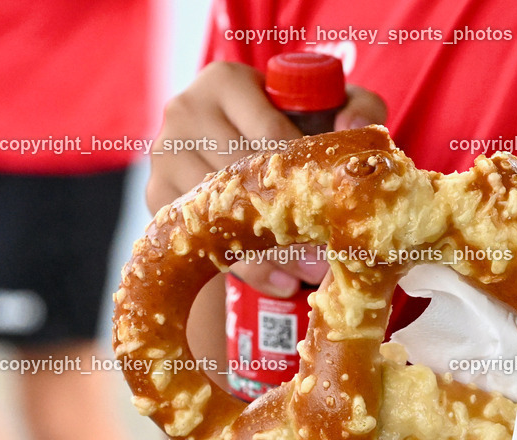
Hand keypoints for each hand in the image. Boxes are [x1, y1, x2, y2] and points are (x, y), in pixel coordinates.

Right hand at [146, 61, 386, 293]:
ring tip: (313, 273)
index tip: (337, 207)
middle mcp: (185, 111)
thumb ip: (358, 109)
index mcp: (225, 81)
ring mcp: (164, 154)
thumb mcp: (330, 108)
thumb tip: (350, 130)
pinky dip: (249, 267)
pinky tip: (284, 282)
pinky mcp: (157, 196)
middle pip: (243, 176)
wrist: (235, 149)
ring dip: (273, 251)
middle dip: (291, 220)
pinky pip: (205, 239)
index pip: (271, 134)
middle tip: (332, 253)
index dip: (306, 174)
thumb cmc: (293, 125)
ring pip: (223, 213)